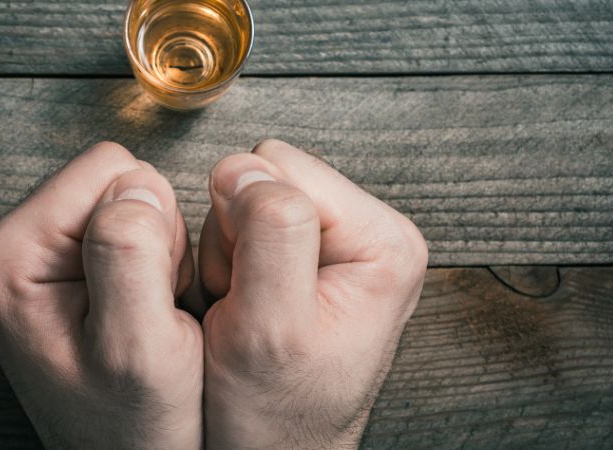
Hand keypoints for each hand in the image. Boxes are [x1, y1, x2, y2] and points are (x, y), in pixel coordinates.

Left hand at [0, 142, 201, 448]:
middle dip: (152, 238)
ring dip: (152, 256)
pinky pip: (120, 229)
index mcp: (10, 256)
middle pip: (114, 181)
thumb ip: (130, 254)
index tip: (149, 291)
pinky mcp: (49, 267)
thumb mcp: (140, 349)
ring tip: (141, 315)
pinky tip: (135, 311)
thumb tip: (135, 182)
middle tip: (147, 309)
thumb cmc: (131, 426)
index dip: (154, 225)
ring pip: (123, 204)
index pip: (112, 169)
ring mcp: (26, 256)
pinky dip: (144, 266)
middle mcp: (5, 247)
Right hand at [199, 140, 427, 448]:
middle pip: (266, 178)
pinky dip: (231, 266)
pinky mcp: (310, 257)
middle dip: (237, 238)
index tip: (251, 287)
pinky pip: (244, 229)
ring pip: (248, 202)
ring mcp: (339, 245)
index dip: (242, 224)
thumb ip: (268, 234)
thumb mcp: (269, 326)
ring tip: (249, 309)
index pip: (280, 168)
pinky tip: (247, 306)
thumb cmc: (278, 413)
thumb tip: (243, 168)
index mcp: (381, 241)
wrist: (274, 449)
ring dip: (231, 257)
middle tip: (247, 301)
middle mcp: (368, 234)